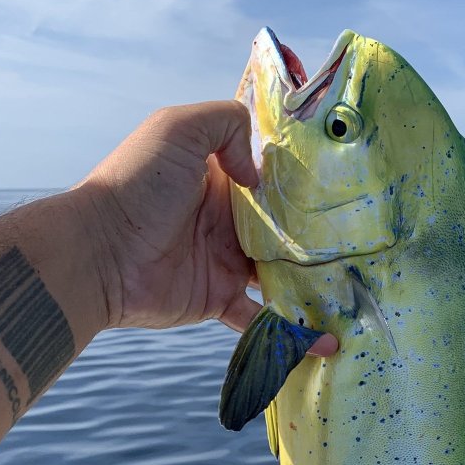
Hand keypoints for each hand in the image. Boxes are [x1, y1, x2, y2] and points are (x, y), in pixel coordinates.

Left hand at [78, 101, 335, 352]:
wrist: (99, 253)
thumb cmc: (134, 185)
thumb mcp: (177, 128)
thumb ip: (225, 124)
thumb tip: (258, 173)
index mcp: (219, 178)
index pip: (269, 177)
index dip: (302, 180)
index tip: (343, 184)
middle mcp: (226, 220)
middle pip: (283, 228)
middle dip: (319, 235)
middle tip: (364, 241)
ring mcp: (224, 261)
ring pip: (280, 272)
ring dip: (314, 282)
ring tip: (356, 288)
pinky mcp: (218, 299)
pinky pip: (262, 318)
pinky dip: (294, 333)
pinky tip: (328, 340)